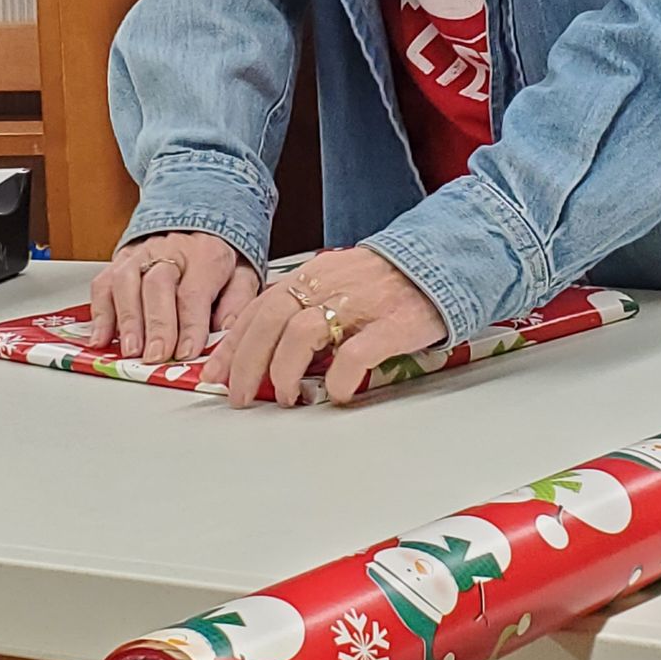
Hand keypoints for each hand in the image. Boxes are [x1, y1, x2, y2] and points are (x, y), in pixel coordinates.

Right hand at [88, 231, 261, 364]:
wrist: (196, 225)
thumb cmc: (216, 260)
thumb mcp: (242, 274)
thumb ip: (238, 301)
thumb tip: (228, 329)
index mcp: (204, 254)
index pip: (194, 291)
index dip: (190, 324)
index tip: (188, 352)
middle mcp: (168, 250)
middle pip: (157, 286)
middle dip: (156, 325)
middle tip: (156, 355)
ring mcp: (139, 255)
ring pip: (125, 283)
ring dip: (127, 320)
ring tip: (131, 350)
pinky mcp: (118, 263)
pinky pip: (103, 286)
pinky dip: (100, 314)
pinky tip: (102, 338)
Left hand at [215, 245, 446, 407]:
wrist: (443, 262)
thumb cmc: (386, 281)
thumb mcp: (335, 283)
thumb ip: (302, 306)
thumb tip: (264, 346)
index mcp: (312, 276)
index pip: (259, 308)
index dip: (233, 343)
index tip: (217, 373)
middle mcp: (329, 285)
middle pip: (271, 321)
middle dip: (248, 362)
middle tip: (240, 396)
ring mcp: (360, 303)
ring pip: (301, 333)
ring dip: (285, 370)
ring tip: (286, 397)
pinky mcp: (393, 324)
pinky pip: (355, 354)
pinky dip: (339, 379)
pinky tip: (336, 395)